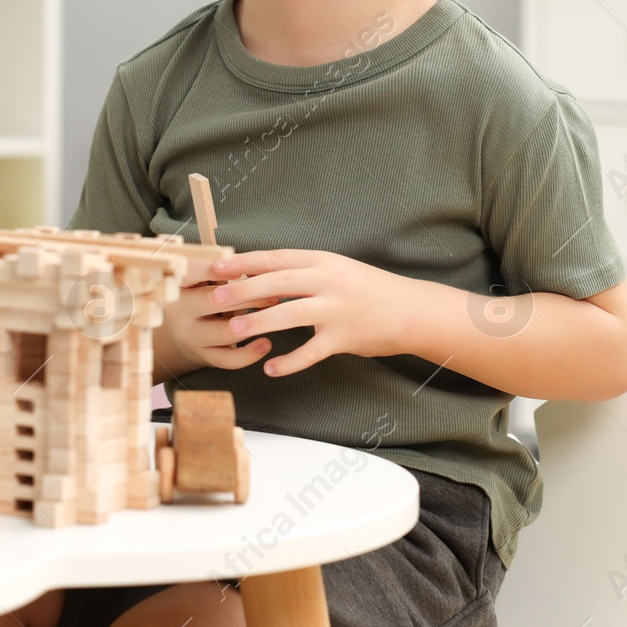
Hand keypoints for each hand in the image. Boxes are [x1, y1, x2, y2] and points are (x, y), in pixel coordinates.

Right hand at [160, 276, 282, 372]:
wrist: (185, 326)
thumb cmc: (203, 291)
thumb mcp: (205, 275)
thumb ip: (222, 266)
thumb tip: (250, 261)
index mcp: (179, 282)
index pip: (190, 271)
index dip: (214, 268)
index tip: (240, 268)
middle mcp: (180, 310)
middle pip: (212, 300)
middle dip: (247, 295)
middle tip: (274, 291)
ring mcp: (190, 335)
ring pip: (223, 331)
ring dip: (252, 323)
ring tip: (275, 314)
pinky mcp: (203, 355)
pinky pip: (227, 359)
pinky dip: (249, 354)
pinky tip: (266, 344)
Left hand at [203, 249, 416, 376]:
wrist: (411, 310)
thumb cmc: (369, 290)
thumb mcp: (337, 270)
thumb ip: (303, 273)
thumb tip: (261, 278)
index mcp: (323, 261)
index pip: (275, 258)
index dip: (243, 262)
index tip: (216, 267)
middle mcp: (328, 281)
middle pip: (277, 283)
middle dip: (242, 290)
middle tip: (215, 298)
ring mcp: (337, 309)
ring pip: (290, 314)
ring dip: (259, 323)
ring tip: (234, 330)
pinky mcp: (345, 337)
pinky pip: (311, 352)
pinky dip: (290, 362)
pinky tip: (271, 368)